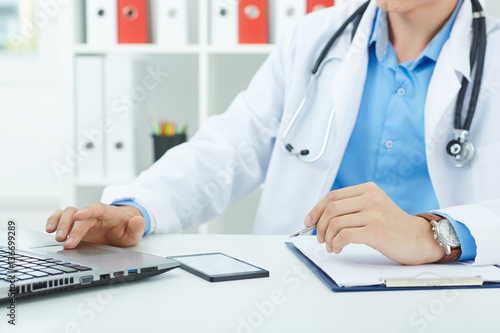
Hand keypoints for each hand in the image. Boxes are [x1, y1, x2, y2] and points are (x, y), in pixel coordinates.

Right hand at [46, 202, 145, 248]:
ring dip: (60, 223)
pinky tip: (49, 230)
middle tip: (66, 241)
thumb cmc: (126, 229)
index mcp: (109, 213)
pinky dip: (53, 221)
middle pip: (79, 213)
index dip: (88, 210)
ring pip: (67, 212)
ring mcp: (83, 218)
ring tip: (57, 238)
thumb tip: (139, 220)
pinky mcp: (74, 224)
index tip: (80, 216)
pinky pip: (61, 217)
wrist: (121, 228)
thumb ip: (137, 227)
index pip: (98, 208)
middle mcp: (94, 213)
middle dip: (71, 227)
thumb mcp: (135, 232)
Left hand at [304, 182, 444, 264]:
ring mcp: (374, 213)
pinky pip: (344, 236)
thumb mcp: (374, 207)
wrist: (420, 239)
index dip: (316, 209)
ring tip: (331, 246)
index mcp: (368, 189)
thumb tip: (321, 218)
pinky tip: (338, 248)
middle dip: (320, 226)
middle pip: (331, 208)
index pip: (333, 196)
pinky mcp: (376, 231)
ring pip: (335, 222)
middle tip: (320, 238)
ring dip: (327, 237)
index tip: (308, 221)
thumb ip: (352, 207)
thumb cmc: (394, 226)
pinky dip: (336, 244)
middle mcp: (371, 198)